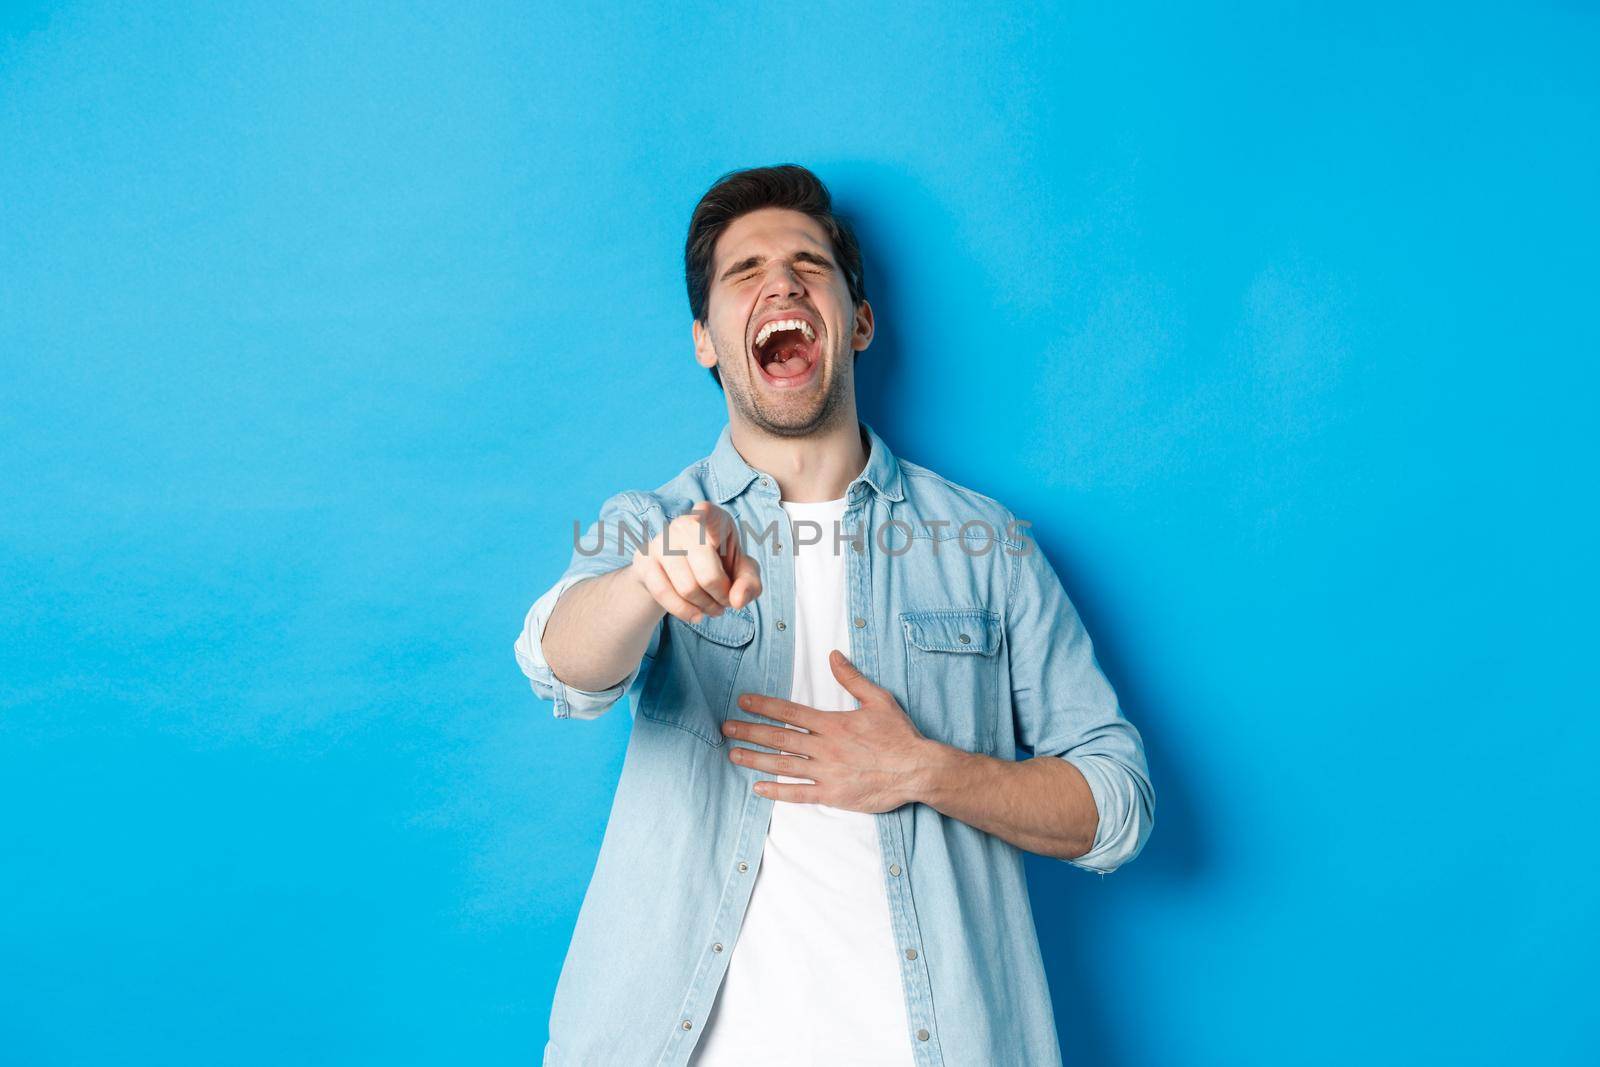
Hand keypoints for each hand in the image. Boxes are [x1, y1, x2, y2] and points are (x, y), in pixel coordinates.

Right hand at [630, 500, 762, 624]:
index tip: (705, 516)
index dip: (707, 517)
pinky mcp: (644, 561)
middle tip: (725, 602)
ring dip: (705, 606)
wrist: (678, 573)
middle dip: (721, 596)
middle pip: (707, 573)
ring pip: (687, 588)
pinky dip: (684, 611)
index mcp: (712, 518)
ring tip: (712, 608)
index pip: (709, 514)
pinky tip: (695, 615)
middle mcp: (683, 524)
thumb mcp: (742, 572)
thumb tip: (737, 600)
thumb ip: (750, 583)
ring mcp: (660, 541)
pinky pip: (663, 593)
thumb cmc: (718, 565)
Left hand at [721, 650, 941, 812]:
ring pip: (783, 765)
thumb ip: (852, 678)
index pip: (790, 712)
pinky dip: (777, 791)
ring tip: (733, 754)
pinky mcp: (832, 794)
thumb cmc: (899, 735)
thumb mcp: (878, 699)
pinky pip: (798, 794)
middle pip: (779, 738)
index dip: (764, 706)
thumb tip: (833, 655)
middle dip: (750, 731)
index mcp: (832, 723)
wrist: (916, 770)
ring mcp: (826, 773)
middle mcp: (824, 747)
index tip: (743, 702)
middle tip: (726, 728)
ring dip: (755, 759)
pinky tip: (758, 788)